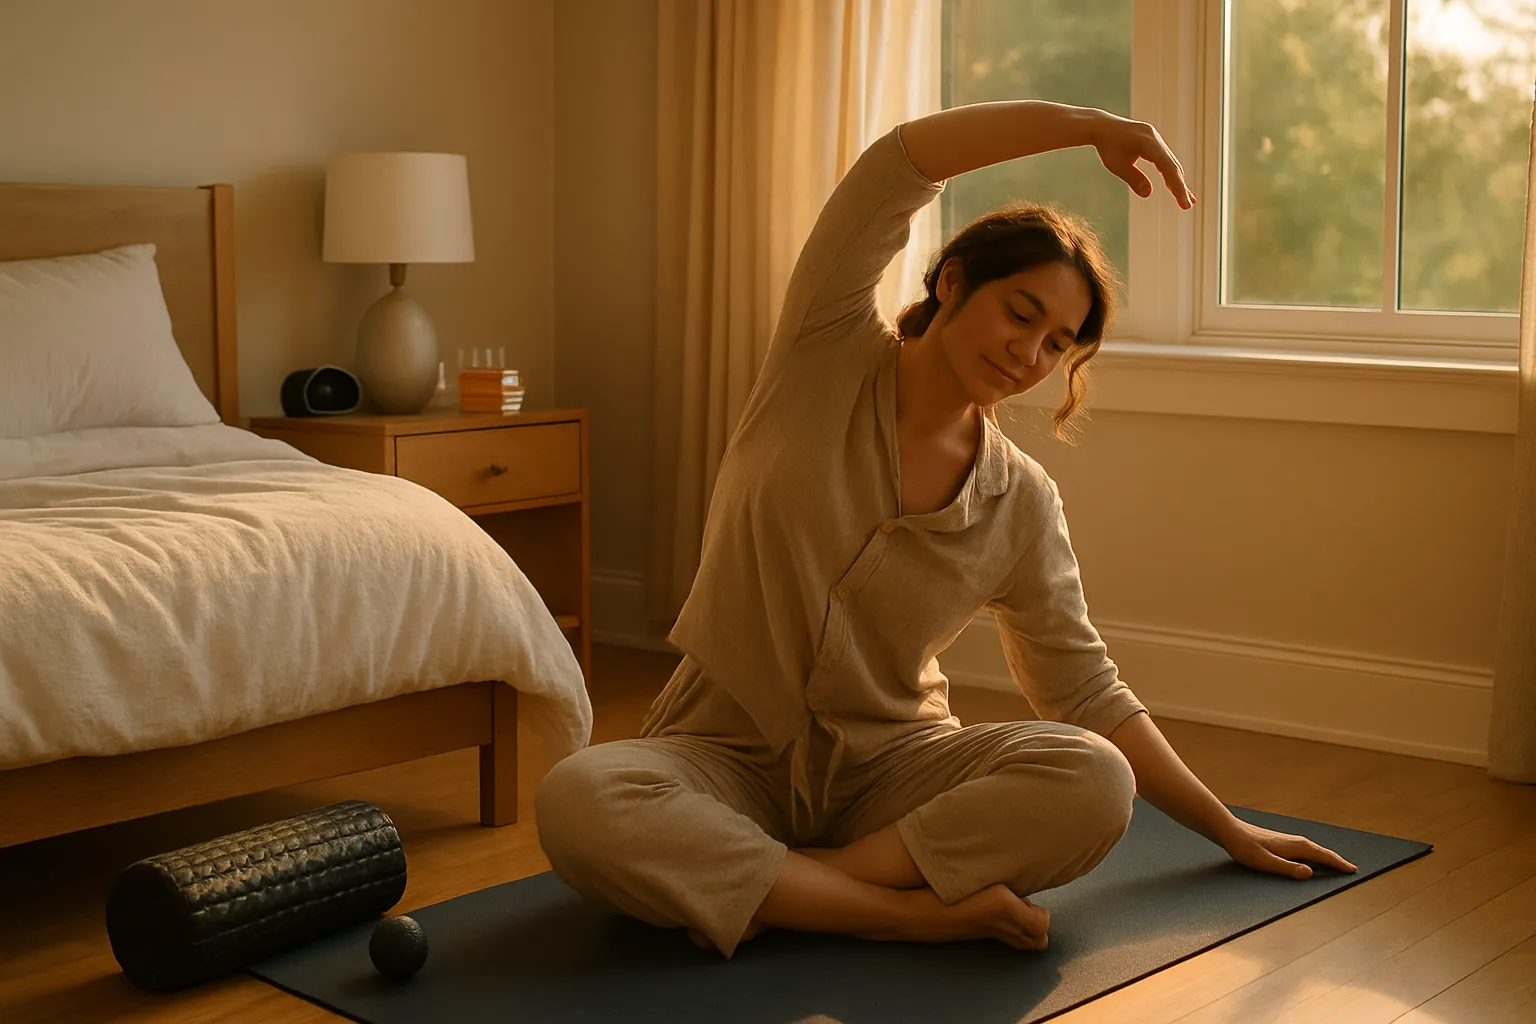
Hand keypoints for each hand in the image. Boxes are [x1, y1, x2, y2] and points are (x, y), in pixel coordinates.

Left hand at [1089, 112, 1194, 208]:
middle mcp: (1155, 139)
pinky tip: (1172, 186)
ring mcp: (1155, 139)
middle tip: (1188, 206)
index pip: (1168, 167)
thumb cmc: (1107, 146)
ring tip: (1187, 200)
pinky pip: (1164, 159)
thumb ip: (1133, 178)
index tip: (1184, 204)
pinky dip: (1169, 172)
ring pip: (1170, 162)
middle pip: (1172, 166)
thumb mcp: (1117, 165)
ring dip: (1177, 181)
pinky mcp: (1153, 142)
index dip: (1177, 187)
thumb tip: (1148, 194)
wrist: (1102, 126)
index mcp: (1148, 143)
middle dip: (1180, 186)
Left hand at [1218, 817, 1357, 879]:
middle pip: (1323, 853)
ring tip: (1339, 868)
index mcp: (1296, 847)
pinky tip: (1315, 862)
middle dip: (1338, 861)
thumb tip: (1310, 873)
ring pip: (1315, 851)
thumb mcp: (1265, 862)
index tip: (1354, 870)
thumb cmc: (1245, 848)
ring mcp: (1291, 841)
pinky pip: (1307, 851)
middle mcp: (1297, 842)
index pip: (1323, 856)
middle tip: (1353, 870)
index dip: (1339, 864)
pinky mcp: (1284, 843)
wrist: (1231, 831)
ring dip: (1328, 859)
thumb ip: (1287, 868)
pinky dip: (1317, 857)